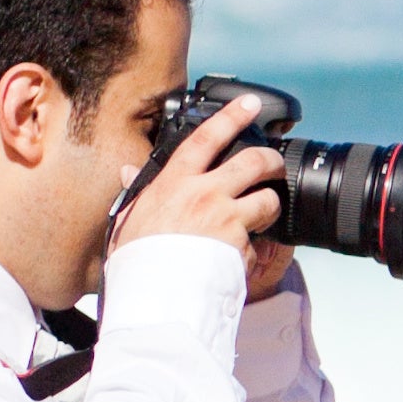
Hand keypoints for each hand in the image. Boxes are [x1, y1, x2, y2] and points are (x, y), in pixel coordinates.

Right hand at [116, 90, 279, 277]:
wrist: (155, 297)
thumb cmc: (137, 259)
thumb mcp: (128, 218)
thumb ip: (136, 191)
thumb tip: (128, 171)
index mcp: (174, 183)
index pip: (206, 138)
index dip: (231, 116)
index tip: (250, 104)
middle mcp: (204, 195)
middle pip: (253, 162)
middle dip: (271, 160)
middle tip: (274, 166)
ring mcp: (228, 220)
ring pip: (268, 201)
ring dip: (269, 206)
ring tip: (260, 218)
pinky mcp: (244, 247)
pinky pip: (257, 243)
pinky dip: (251, 250)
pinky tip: (234, 259)